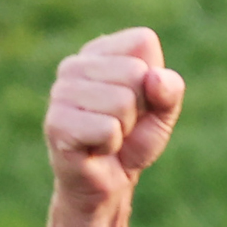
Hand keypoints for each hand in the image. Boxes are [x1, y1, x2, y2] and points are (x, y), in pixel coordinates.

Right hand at [38, 27, 183, 226]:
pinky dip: (111, 146)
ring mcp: (60, 93)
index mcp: (99, 51)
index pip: (143, 42)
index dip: (152, 78)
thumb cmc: (132, 142)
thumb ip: (169, 90)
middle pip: (134, 73)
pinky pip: (108, 130)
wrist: (107, 184)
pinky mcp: (56, 124)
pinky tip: (96, 150)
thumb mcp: (162, 113)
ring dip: (124, 131)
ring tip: (108, 138)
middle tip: (122, 126)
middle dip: (139, 109)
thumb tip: (153, 78)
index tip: (138, 103)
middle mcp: (74, 65)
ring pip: (122, 102)